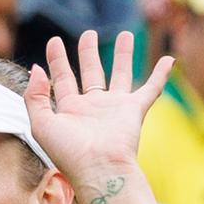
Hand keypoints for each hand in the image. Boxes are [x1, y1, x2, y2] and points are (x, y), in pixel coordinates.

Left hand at [23, 31, 173, 195]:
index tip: (55, 41)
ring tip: (126, 35)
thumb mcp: (41, 124)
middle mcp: (93, 108)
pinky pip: (151, 88)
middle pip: (91, 73)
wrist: (99, 169)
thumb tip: (36, 68)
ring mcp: (115, 108)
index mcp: (70, 111)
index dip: (57, 60)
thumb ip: (35, 97)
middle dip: (89, 53)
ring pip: (120, 74)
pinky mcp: (134, 110)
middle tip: (89, 34)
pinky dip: (161, 75)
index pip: (62, 79)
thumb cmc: (69, 152)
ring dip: (124, 55)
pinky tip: (169, 59)